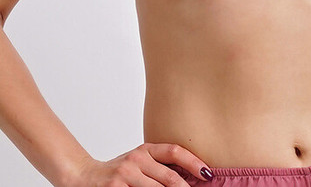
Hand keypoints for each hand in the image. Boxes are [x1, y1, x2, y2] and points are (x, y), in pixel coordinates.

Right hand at [71, 142, 213, 186]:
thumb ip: (157, 167)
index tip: (208, 173)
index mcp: (144, 150)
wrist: (83, 176)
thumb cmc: (116, 173)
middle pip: (170, 178)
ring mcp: (125, 176)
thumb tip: (189, 178)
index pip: (174, 152)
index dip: (193, 162)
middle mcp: (136, 160)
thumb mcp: (137, 163)